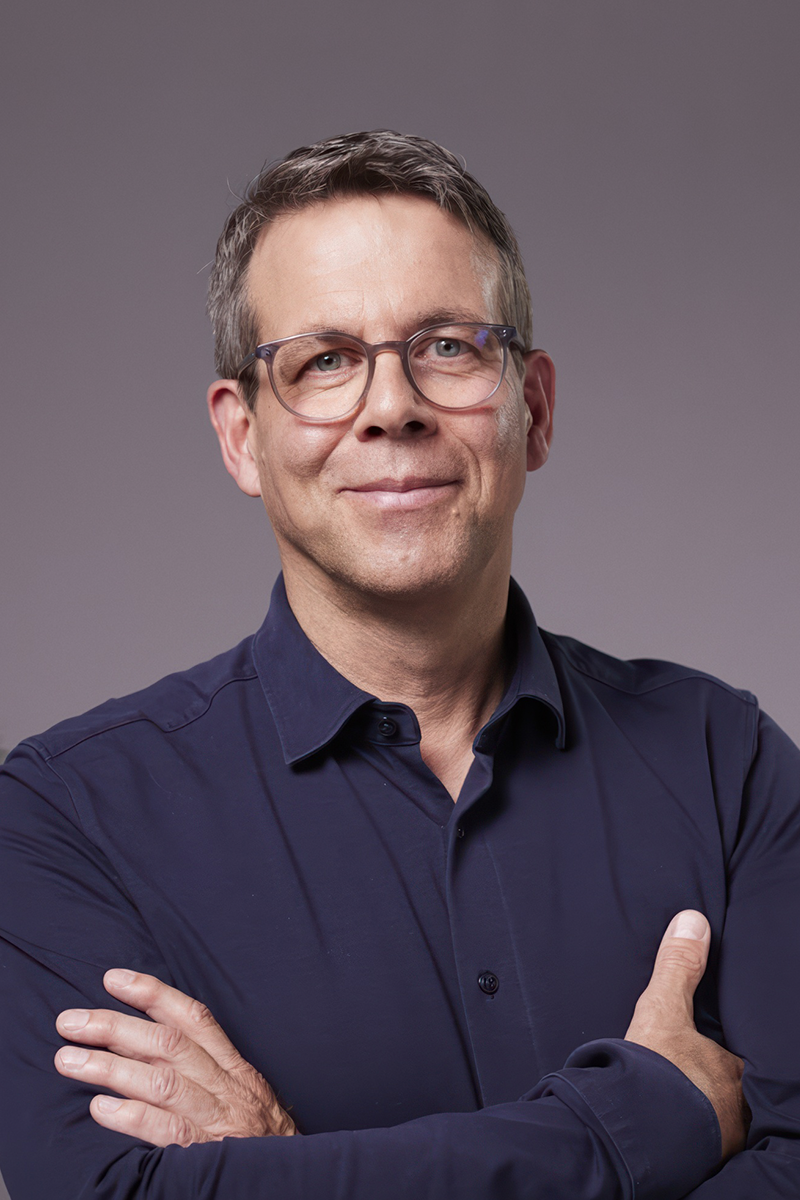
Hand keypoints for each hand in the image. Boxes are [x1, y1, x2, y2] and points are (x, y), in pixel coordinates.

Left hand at [54, 969, 297, 1146]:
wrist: (293, 1180)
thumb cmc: (259, 1140)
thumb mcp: (241, 1094)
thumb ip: (202, 1073)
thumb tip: (138, 1050)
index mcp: (233, 1067)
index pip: (192, 1017)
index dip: (153, 993)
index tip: (113, 980)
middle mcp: (226, 1086)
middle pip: (168, 1043)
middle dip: (115, 1026)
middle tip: (70, 1021)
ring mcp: (218, 1119)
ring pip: (162, 1081)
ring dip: (110, 1067)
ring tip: (69, 1060)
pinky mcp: (208, 1156)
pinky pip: (167, 1131)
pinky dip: (132, 1116)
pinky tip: (99, 1108)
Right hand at [625, 910, 748, 1160]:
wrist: (628, 1132)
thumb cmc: (653, 1072)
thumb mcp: (661, 1011)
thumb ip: (678, 968)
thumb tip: (694, 920)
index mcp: (735, 1074)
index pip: (747, 1060)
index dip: (736, 1053)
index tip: (723, 1045)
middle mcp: (736, 1111)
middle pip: (737, 1092)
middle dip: (723, 1084)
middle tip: (701, 1074)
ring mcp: (719, 1140)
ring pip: (722, 1119)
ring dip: (707, 1110)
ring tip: (689, 1101)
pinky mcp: (696, 1161)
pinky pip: (701, 1142)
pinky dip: (691, 1133)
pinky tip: (675, 1126)